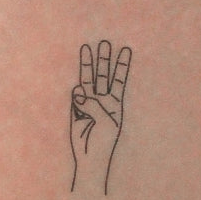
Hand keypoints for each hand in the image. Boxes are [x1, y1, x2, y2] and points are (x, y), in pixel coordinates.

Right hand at [70, 40, 130, 193]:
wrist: (89, 157)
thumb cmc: (103, 141)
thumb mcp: (107, 122)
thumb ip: (94, 104)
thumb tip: (78, 90)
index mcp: (115, 103)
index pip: (119, 80)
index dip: (122, 65)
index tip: (126, 49)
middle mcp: (102, 100)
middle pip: (103, 75)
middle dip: (103, 59)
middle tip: (105, 42)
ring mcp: (88, 103)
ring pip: (87, 80)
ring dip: (87, 65)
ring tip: (86, 48)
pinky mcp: (75, 108)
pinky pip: (76, 95)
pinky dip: (77, 94)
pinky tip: (79, 97)